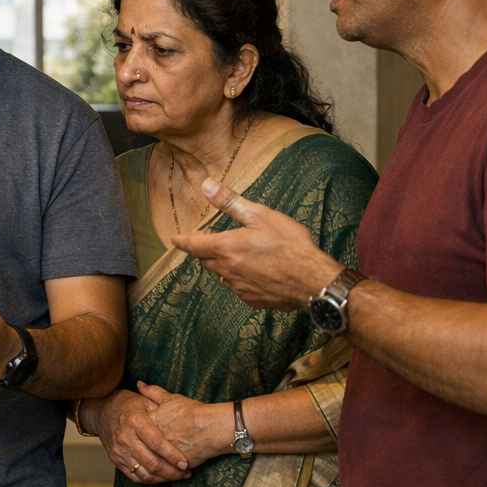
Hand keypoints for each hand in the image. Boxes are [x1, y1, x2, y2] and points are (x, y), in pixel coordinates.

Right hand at [90, 389, 189, 482]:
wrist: (100, 412)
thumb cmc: (126, 405)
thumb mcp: (143, 400)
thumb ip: (161, 407)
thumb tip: (180, 415)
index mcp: (135, 421)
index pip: (156, 442)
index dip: (171, 455)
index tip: (185, 462)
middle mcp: (126, 438)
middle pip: (151, 462)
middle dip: (172, 471)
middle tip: (185, 472)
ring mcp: (120, 451)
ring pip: (145, 473)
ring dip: (163, 478)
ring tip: (177, 476)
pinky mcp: (116, 460)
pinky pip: (135, 476)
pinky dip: (151, 480)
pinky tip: (162, 477)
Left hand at [137, 383, 235, 468]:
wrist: (211, 427)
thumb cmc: (193, 412)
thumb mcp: (171, 398)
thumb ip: (153, 392)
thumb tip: (139, 384)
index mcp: (149, 422)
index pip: (135, 432)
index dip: (137, 436)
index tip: (138, 438)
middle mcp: (152, 439)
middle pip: (140, 450)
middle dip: (139, 454)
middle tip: (142, 456)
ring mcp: (161, 454)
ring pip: (150, 465)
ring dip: (152, 468)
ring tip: (157, 468)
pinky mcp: (172, 466)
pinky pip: (163, 474)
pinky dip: (163, 476)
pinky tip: (167, 475)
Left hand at [171, 178, 339, 309]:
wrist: (313, 280)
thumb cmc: (289, 245)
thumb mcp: (260, 216)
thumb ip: (230, 202)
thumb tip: (206, 186)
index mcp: (226, 248)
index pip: (194, 246)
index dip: (183, 241)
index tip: (174, 239)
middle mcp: (227, 271)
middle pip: (207, 261)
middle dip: (205, 252)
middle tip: (210, 242)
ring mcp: (240, 288)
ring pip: (221, 275)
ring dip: (222, 266)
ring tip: (234, 256)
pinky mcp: (253, 300)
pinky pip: (238, 288)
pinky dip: (239, 279)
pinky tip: (253, 273)